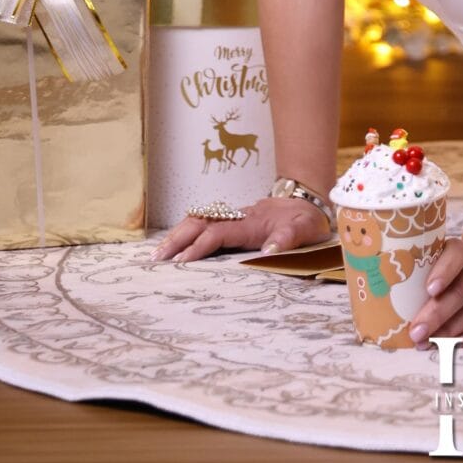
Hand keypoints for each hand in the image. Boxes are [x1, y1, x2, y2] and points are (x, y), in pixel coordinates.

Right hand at [153, 194, 331, 262]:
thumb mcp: (303, 229)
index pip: (218, 233)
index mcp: (251, 223)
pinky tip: (173, 242)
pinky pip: (203, 222)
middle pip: (200, 223)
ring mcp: (232, 216)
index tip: (181, 262)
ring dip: (177, 234)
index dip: (199, 246)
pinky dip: (185, 230)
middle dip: (177, 239)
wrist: (305, 200)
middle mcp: (237, 217)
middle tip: (157, 259)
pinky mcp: (231, 219)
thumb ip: (287, 238)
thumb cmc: (304, 219)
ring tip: (157, 253)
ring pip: (198, 220)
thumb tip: (268, 252)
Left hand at [407, 238, 462, 350]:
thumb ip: (429, 271)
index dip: (443, 272)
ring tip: (428, 343)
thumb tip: (395, 300)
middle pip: (462, 292)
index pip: (457, 257)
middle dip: (437, 314)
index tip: (429, 289)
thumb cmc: (462, 267)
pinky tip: (456, 344)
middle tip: (416, 332)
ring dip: (450, 331)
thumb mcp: (449, 258)